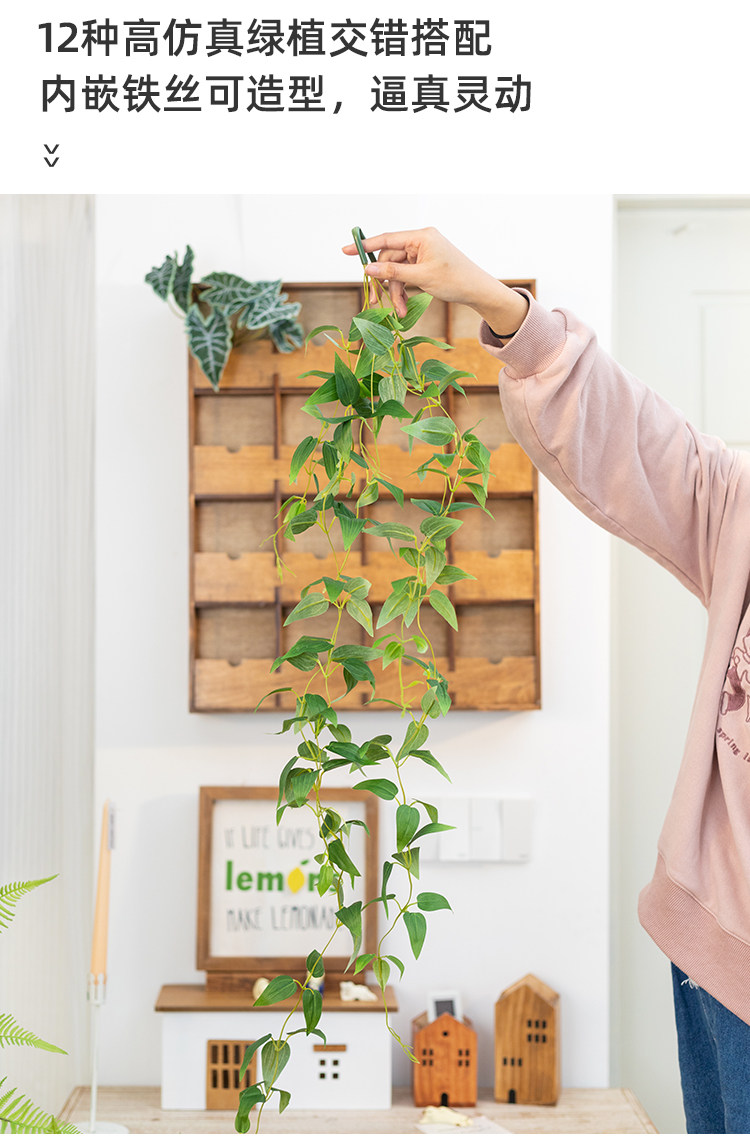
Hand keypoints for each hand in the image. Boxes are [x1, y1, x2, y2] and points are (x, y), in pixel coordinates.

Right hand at [341, 226, 527, 336]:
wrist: (477, 290)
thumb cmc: (454, 280)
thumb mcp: (421, 277)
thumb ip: (393, 271)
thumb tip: (368, 268)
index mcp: (421, 236)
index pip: (386, 238)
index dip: (365, 245)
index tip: (346, 250)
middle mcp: (420, 241)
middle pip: (390, 259)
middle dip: (386, 282)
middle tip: (377, 301)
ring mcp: (423, 252)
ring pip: (397, 270)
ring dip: (395, 290)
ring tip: (399, 309)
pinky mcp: (425, 264)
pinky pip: (406, 275)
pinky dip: (403, 289)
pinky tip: (404, 304)